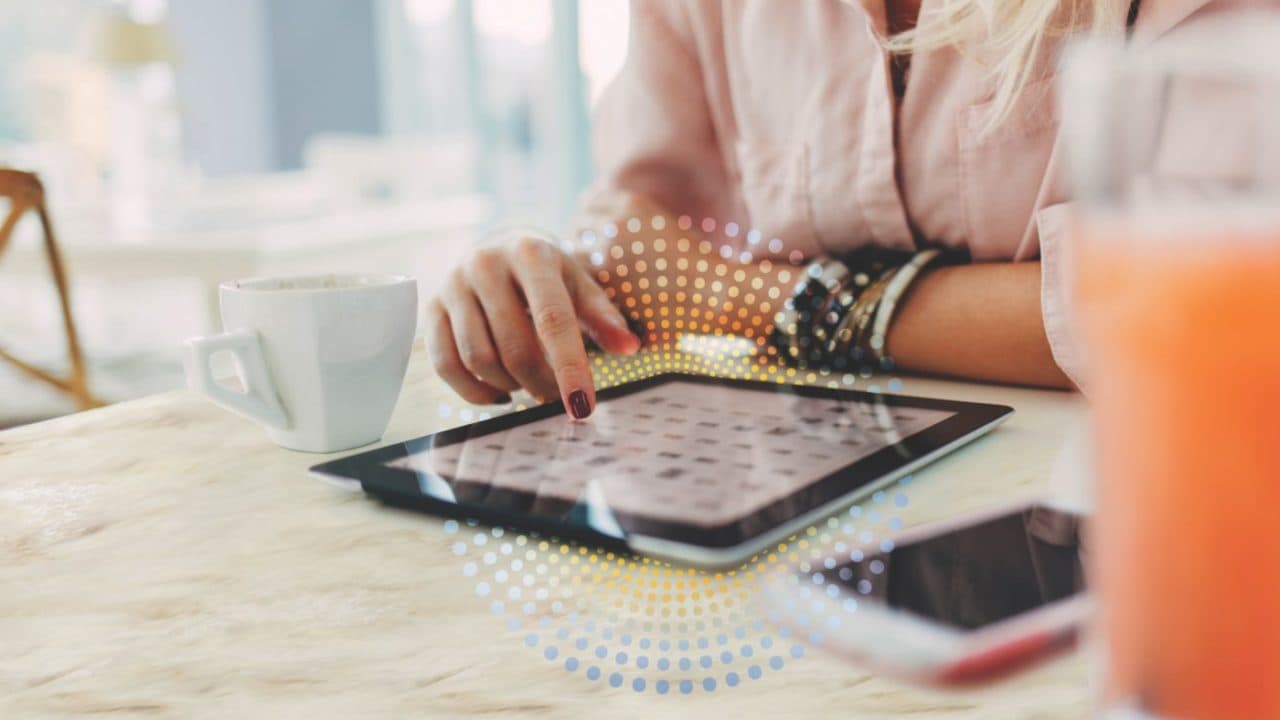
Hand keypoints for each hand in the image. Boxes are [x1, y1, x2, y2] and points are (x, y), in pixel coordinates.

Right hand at [425, 234, 640, 417]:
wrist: (496, 245)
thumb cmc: (547, 271)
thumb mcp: (579, 283)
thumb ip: (603, 316)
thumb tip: (629, 348)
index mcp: (531, 254)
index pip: (552, 320)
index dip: (569, 367)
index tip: (583, 406)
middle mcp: (486, 264)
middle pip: (513, 347)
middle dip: (540, 383)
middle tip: (556, 396)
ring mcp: (453, 284)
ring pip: (479, 360)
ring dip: (509, 386)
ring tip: (528, 385)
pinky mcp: (431, 307)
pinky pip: (445, 364)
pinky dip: (474, 392)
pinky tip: (500, 392)